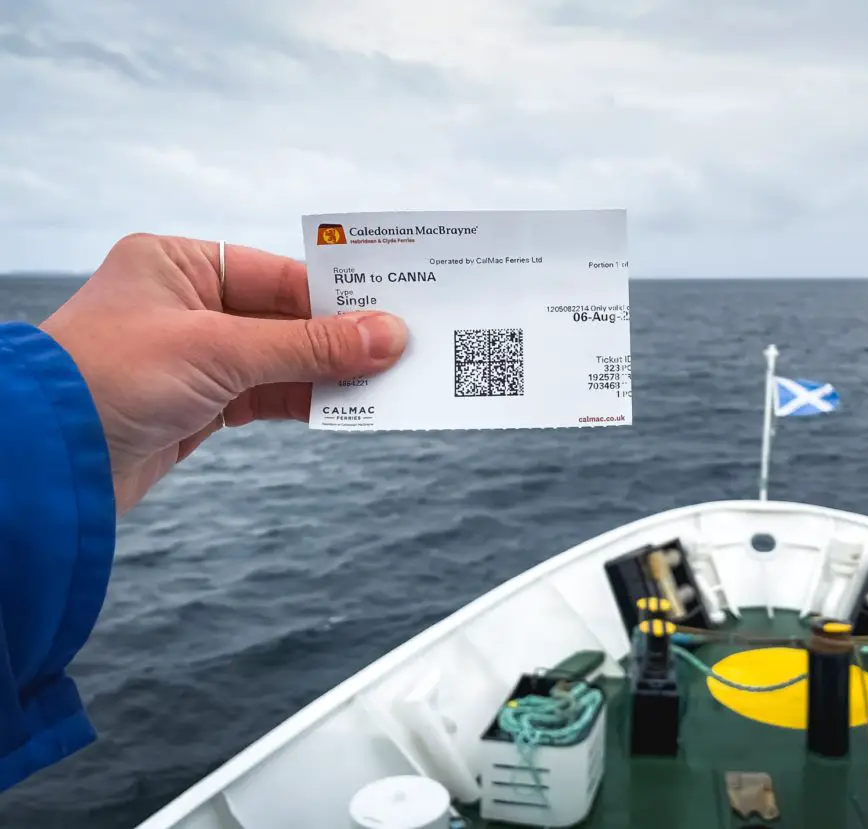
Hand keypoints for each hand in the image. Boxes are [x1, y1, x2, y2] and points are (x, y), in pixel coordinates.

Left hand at [39, 233, 407, 514]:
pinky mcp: (201, 403)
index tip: (395, 313)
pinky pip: (270, 395)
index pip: (280, 276)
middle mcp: (189, 304)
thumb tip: (387, 337)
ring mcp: (196, 356)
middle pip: (287, 318)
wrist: (43, 462)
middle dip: (342, 338)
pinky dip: (307, 401)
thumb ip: (307, 346)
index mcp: (180, 264)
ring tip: (388, 382)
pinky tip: (348, 407)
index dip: (339, 297)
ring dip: (331, 374)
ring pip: (284, 360)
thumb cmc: (108, 378)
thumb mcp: (218, 351)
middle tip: (405, 349)